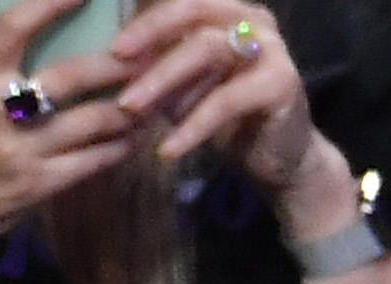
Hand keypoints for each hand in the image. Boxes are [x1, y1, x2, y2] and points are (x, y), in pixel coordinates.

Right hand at [0, 0, 139, 255]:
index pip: (15, 26)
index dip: (53, 3)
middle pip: (69, 76)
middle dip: (114, 65)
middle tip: (145, 55)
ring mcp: (22, 151)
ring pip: (91, 121)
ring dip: (128, 108)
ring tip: (149, 97)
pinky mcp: (40, 185)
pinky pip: (93, 161)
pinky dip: (121, 146)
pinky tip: (135, 136)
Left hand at [110, 0, 355, 237]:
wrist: (283, 161)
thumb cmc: (228, 120)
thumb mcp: (185, 84)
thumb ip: (158, 62)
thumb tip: (110, 55)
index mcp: (226, 10)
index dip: (144, 12)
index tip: (108, 36)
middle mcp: (251, 18)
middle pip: (192, 8)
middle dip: (148, 31)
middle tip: (115, 56)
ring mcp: (271, 47)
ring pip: (206, 48)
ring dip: (162, 78)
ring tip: (130, 108)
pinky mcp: (282, 83)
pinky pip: (226, 100)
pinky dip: (192, 126)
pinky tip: (168, 149)